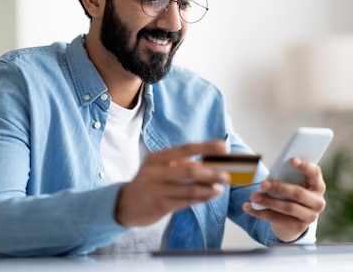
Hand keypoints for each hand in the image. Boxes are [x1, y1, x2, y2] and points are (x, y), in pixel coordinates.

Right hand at [115, 141, 230, 227]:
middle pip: (189, 170)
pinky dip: (201, 198)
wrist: (125, 204)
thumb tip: (209, 164)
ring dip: (208, 189)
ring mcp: (157, 189)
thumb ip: (180, 164)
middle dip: (211, 172)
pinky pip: (186, 201)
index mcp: (157, 158)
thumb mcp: (159, 168)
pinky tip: (210, 196)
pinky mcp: (160, 205)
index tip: (223, 146)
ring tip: (220, 189)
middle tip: (227, 175)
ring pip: (189, 188)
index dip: (206, 147)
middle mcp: (155, 172)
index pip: (185, 148)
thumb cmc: (149, 182)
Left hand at [243, 157, 325, 241]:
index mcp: (317, 185)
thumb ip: (287, 177)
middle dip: (279, 188)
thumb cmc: (291, 192)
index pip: (314, 173)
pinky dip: (260, 213)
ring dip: (268, 202)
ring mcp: (310, 216)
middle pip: (298, 193)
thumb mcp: (293, 183)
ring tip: (253, 196)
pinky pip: (277, 219)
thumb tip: (270, 175)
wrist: (295, 219)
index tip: (291, 160)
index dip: (304, 166)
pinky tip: (249, 207)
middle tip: (262, 184)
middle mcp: (318, 202)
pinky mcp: (298, 227)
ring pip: (287, 208)